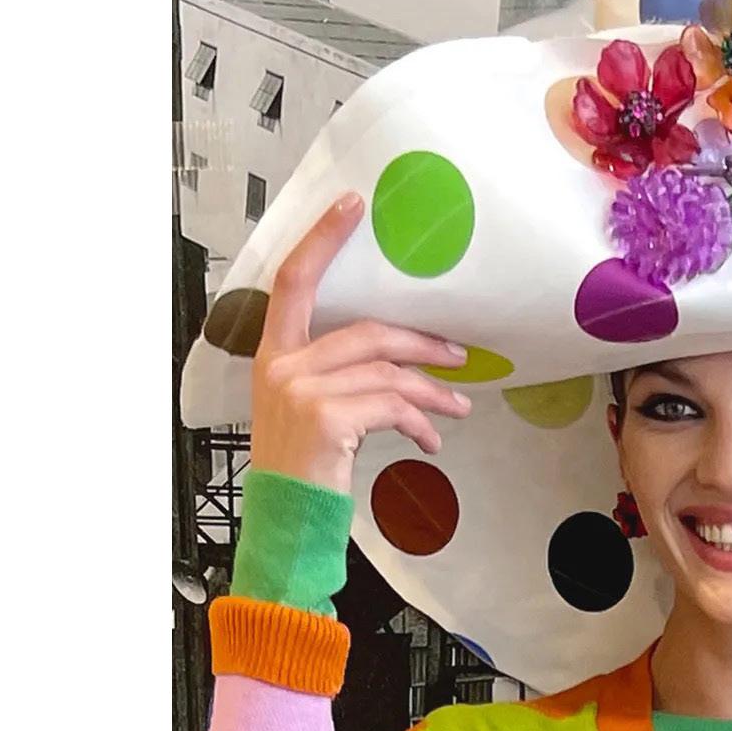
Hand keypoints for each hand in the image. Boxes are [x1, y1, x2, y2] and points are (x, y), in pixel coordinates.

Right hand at [249, 192, 474, 494]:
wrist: (286, 525)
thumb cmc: (301, 473)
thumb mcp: (305, 414)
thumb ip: (333, 379)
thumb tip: (394, 365)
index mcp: (273, 355)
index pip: (294, 282)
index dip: (323, 239)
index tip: (351, 206)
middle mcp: (283, 366)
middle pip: (367, 332)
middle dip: (421, 344)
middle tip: (457, 356)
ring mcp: (302, 391)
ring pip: (387, 373)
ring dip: (432, 392)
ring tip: (457, 408)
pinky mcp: (328, 418)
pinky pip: (391, 406)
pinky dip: (419, 423)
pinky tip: (430, 441)